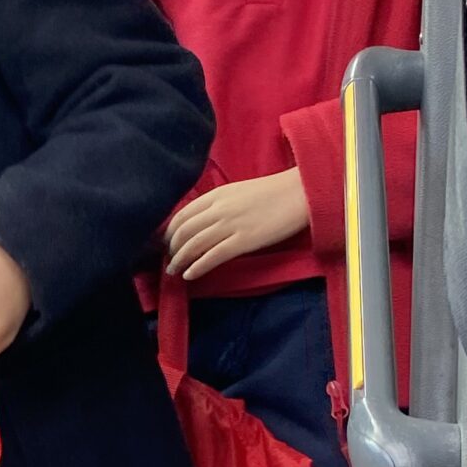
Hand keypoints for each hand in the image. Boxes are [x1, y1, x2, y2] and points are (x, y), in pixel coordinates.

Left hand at [165, 170, 307, 281]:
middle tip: (167, 259)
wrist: (301, 192)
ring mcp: (231, 225)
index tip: (165, 243)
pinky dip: (197, 266)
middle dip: (171, 248)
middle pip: (184, 231)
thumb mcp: (239, 191)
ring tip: (173, 271)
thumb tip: (204, 220)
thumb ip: (220, 204)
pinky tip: (190, 275)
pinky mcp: (244, 241)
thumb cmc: (274, 192)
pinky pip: (213, 256)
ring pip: (194, 244)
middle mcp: (219, 209)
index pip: (183, 214)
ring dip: (179, 260)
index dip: (170, 231)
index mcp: (217, 194)